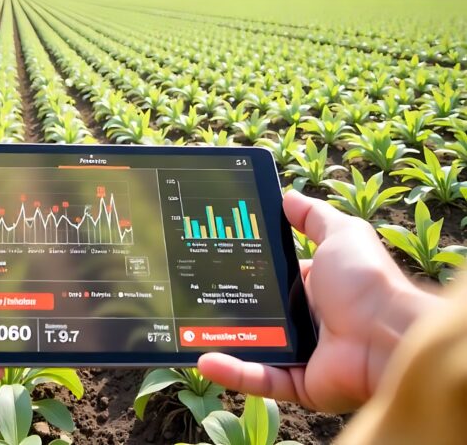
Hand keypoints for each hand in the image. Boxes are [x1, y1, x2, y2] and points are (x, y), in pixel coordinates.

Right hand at [198, 190, 443, 412]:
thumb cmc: (366, 281)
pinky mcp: (301, 384)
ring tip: (189, 333)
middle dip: (228, 306)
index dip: (248, 270)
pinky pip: (261, 378)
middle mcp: (310, 322)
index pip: (276, 279)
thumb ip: (313, 217)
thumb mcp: (340, 234)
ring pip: (254, 349)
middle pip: (261, 314)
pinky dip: (233, 372)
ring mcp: (304, 355)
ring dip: (223, 343)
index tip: (214, 260)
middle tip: (192, 295)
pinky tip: (205, 359)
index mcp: (317, 288)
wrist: (389, 336)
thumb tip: (287, 195)